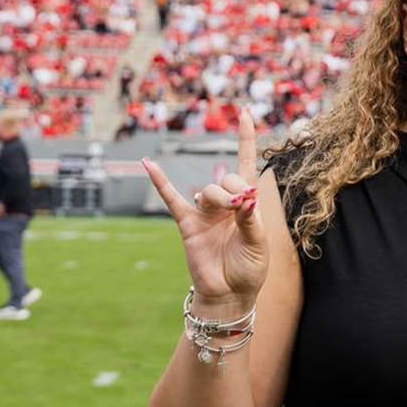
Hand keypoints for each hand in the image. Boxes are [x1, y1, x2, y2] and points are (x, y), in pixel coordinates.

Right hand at [141, 112, 266, 313]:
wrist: (229, 294)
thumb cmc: (249, 269)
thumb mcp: (258, 244)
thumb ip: (250, 220)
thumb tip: (243, 198)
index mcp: (247, 205)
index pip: (247, 165)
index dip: (246, 140)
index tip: (245, 113)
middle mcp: (226, 204)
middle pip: (227, 179)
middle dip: (234, 190)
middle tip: (240, 208)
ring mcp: (205, 213)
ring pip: (207, 190)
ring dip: (218, 198)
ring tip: (228, 212)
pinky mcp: (187, 224)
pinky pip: (171, 199)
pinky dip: (160, 181)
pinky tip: (148, 164)